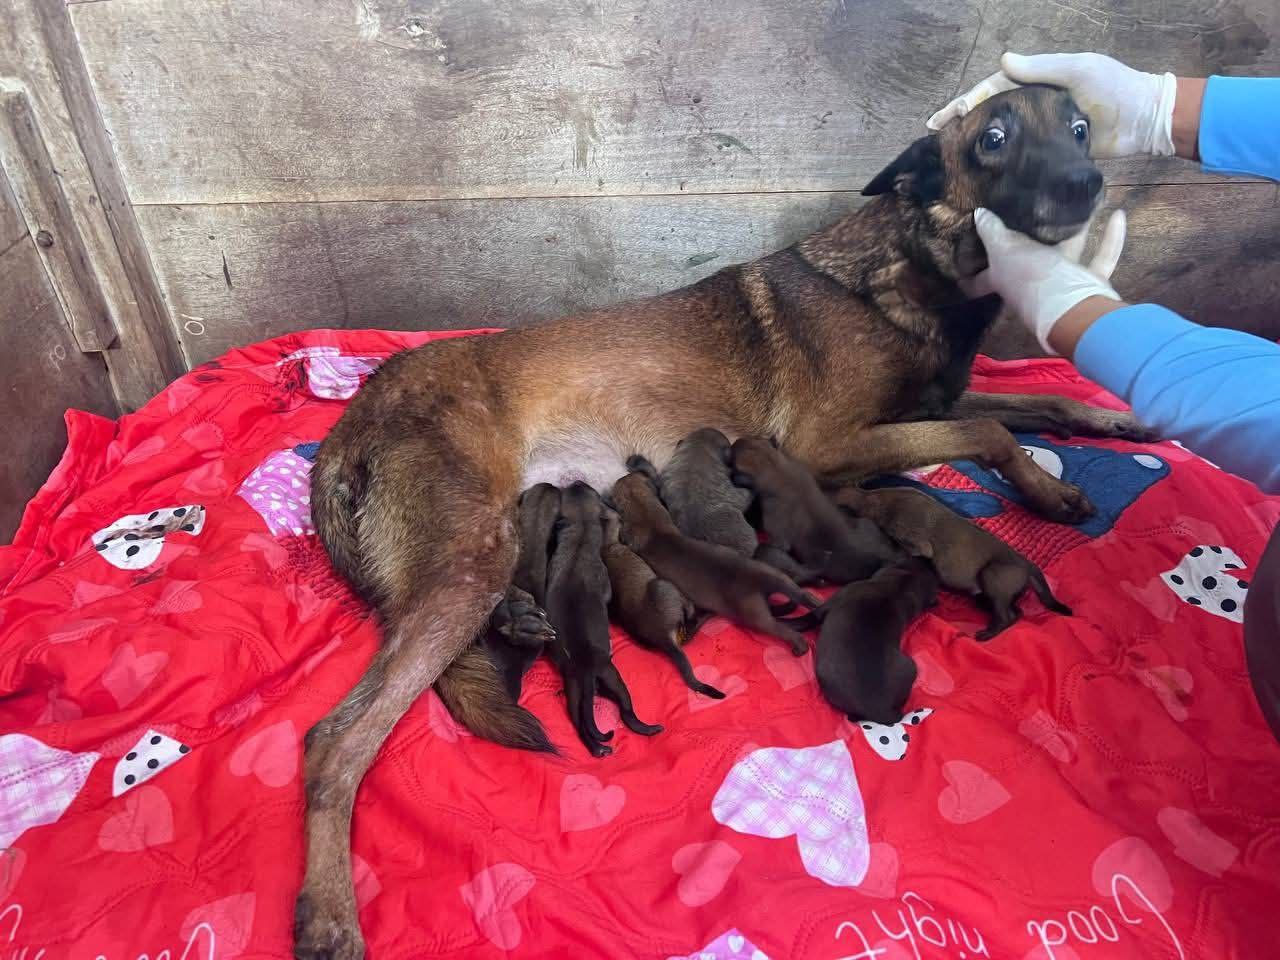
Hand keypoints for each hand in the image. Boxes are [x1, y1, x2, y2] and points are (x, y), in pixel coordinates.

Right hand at [927, 52, 1177, 158]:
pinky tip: (983, 170)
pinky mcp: (1052, 152)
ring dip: (977, 143)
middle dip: (963, 122)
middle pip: (991, 112)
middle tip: (937, 135)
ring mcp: (1042, 130)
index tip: (945, 116)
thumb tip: (1003, 60)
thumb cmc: (1114, 88)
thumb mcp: (1079, 69)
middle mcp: (1035, 105)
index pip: (993, 88)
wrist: (1145, 119)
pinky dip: (1001, 160)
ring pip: (1003, 134)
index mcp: (1038, 82)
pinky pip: (1021, 155)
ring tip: (951, 155)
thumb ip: (1042, 67)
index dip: (967, 101)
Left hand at [965, 208, 1126, 352]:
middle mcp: (1031, 284)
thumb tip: (978, 215)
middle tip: (1035, 213)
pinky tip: (1117, 214)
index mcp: (1005, 279)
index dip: (970, 275)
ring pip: (1069, 254)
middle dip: (1033, 240)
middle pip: (1030, 260)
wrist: (1072, 307)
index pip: (981, 279)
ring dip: (1077, 232)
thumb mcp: (1004, 250)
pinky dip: (1111, 237)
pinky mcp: (1090, 284)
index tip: (962, 265)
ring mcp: (1063, 286)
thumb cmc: (1031, 278)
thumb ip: (992, 232)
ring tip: (1080, 206)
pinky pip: (1102, 257)